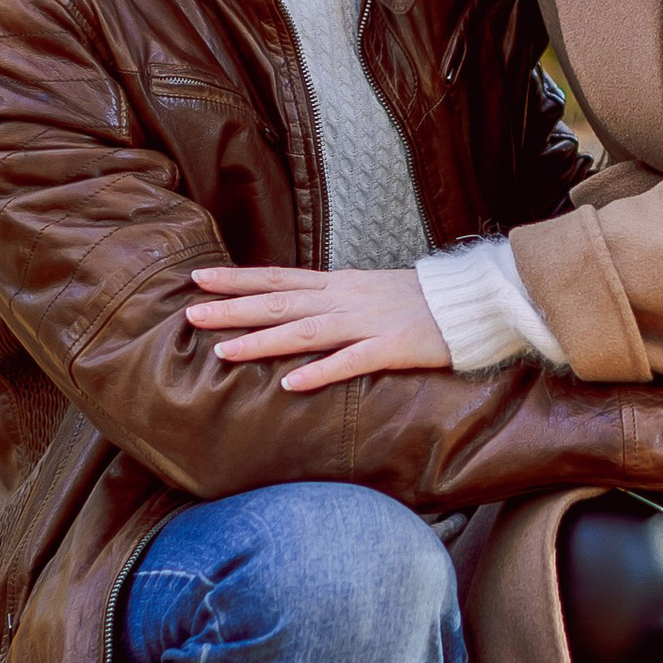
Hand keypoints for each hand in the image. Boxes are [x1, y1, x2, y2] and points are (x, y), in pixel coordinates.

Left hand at [187, 263, 449, 392]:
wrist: (472, 302)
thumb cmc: (420, 302)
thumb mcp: (369, 291)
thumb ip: (333, 299)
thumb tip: (296, 306)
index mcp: (339, 284)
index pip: (278, 278)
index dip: (238, 279)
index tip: (198, 277)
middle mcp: (345, 299)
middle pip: (280, 303)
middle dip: (233, 309)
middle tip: (190, 312)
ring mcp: (368, 323)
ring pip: (305, 332)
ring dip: (263, 342)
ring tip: (223, 352)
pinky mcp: (393, 348)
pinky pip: (352, 362)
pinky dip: (321, 372)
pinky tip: (293, 384)